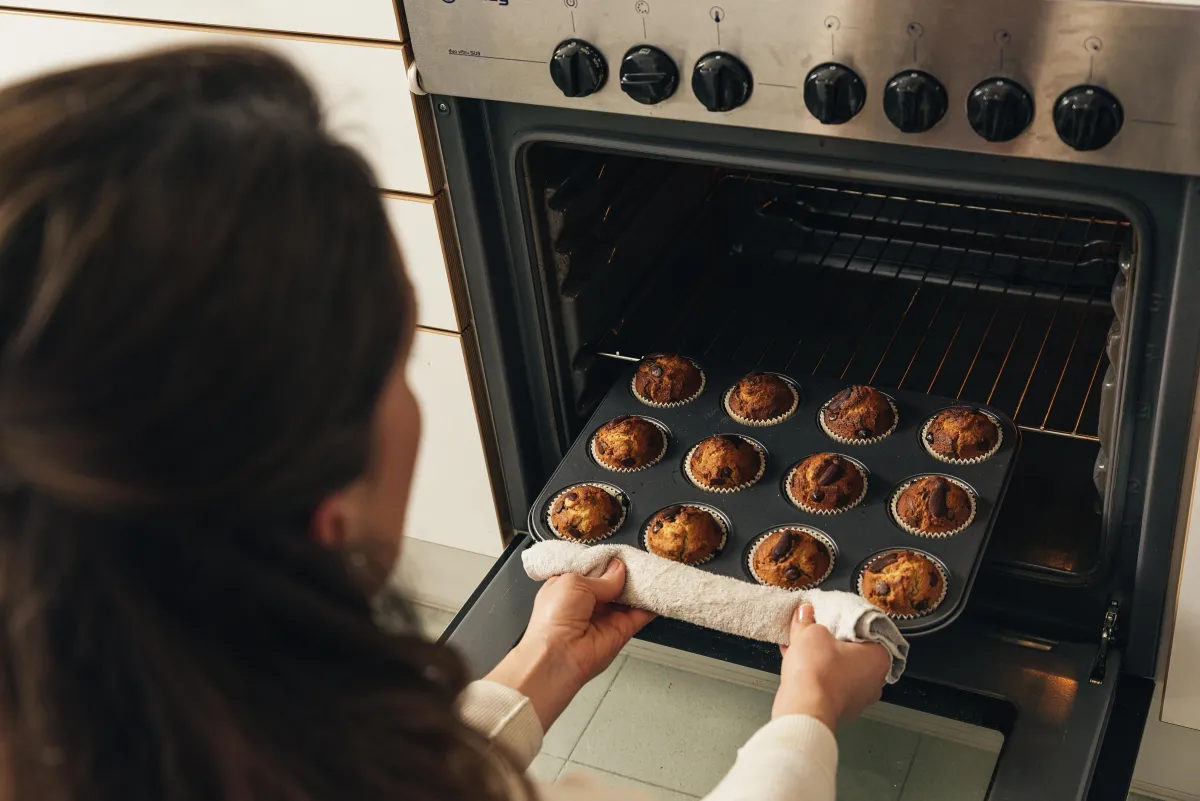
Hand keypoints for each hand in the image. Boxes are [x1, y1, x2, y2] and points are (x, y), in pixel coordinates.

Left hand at [485, 560, 654, 729]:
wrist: (558, 657)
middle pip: (614, 582)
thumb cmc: (553, 619)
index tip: (623, 553)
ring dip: (642, 586)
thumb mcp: (574, 583)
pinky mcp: (622, 630)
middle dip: (628, 572)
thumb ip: (602, 577)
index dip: (608, 562)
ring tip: (655, 572)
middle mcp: (587, 602)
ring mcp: (606, 616)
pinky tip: (660, 591)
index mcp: (569, 586)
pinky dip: (652, 604)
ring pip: (629, 597)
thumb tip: (619, 568)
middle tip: (642, 560)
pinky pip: (641, 614)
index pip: (593, 570)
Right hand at [772, 604, 890, 730]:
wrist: (804, 708)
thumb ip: (808, 621)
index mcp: (878, 658)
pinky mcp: (839, 710)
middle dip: (832, 644)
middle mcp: (874, 681)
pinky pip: (827, 687)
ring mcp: (857, 699)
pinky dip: (815, 677)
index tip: (834, 618)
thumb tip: (805, 613)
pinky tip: (795, 665)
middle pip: (853, 654)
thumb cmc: (819, 671)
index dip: (848, 623)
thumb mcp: (811, 633)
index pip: (868, 634)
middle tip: (815, 633)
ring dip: (821, 660)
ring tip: (799, 647)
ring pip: (839, 672)